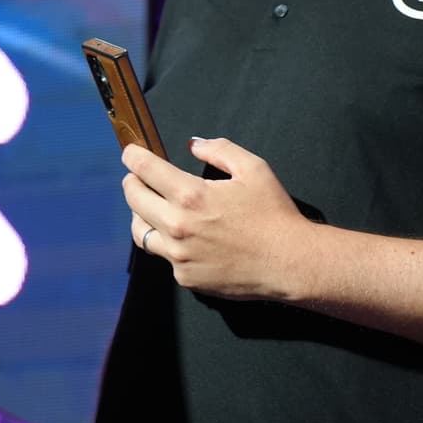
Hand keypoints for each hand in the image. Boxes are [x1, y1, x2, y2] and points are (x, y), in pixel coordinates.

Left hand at [122, 136, 316, 301]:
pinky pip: (163, 256)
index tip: (131, 153)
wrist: (291, 264)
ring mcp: (178, 255)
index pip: (143, 168)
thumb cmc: (275, 215)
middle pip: (133, 197)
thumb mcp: (253, 169)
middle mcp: (177, 226)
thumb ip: (219, 150)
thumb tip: (193, 144)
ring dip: (141, 214)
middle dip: (133, 182)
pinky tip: (182, 237)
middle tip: (139, 178)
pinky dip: (167, 243)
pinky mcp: (185, 277)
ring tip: (152, 207)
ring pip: (139, 230)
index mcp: (190, 195)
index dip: (133, 156)